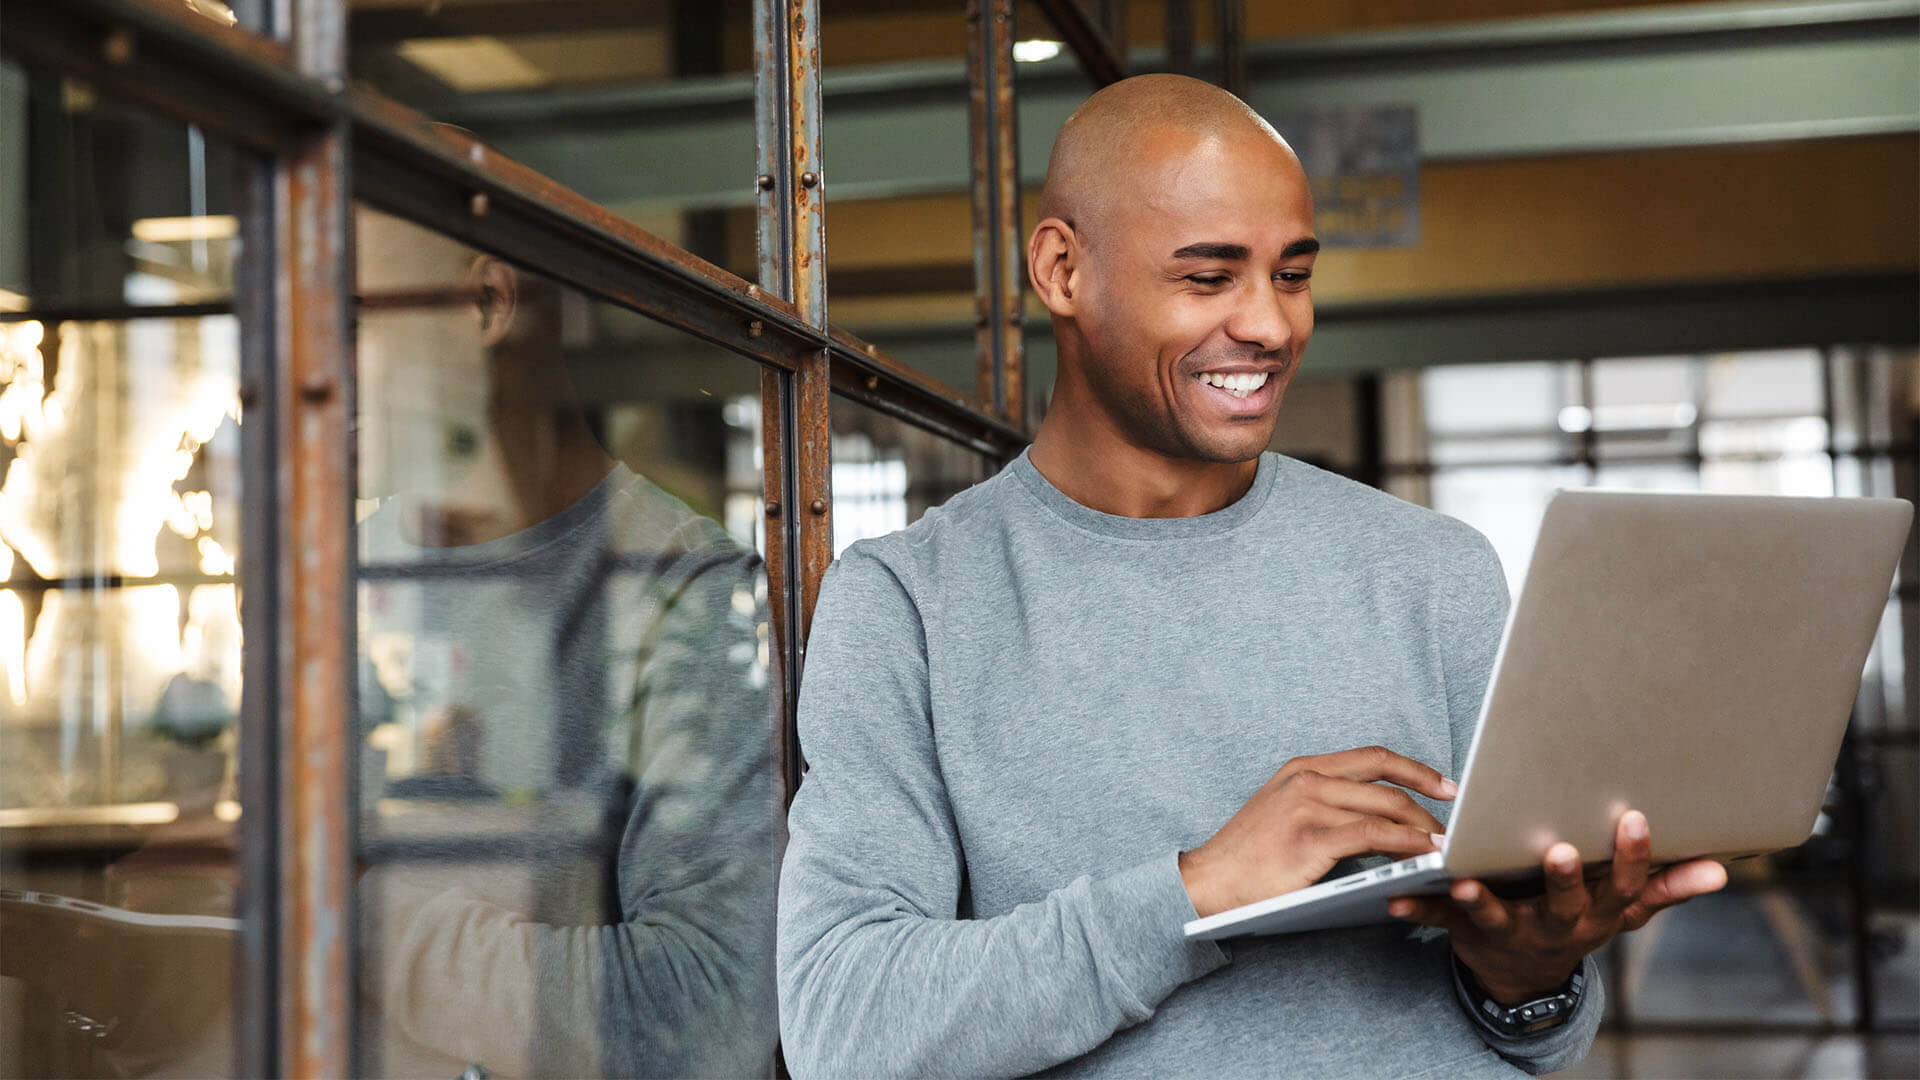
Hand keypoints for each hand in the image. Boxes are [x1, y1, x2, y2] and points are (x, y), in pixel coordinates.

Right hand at [1180, 746, 1454, 918]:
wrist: (1210, 880)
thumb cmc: (1249, 854)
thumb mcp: (1284, 810)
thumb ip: (1325, 802)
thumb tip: (1377, 813)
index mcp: (1303, 768)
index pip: (1373, 757)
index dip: (1416, 769)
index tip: (1446, 786)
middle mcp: (1306, 780)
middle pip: (1386, 784)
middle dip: (1428, 805)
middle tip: (1452, 827)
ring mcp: (1307, 807)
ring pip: (1385, 809)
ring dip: (1422, 828)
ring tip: (1444, 846)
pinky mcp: (1309, 839)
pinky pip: (1372, 836)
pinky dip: (1404, 843)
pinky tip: (1421, 853)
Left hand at [1388, 809, 1727, 1002]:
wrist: (1523, 975)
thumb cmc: (1577, 919)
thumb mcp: (1622, 909)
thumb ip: (1666, 887)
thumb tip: (1721, 870)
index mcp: (1597, 913)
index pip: (1623, 885)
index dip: (1631, 855)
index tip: (1633, 818)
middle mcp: (1557, 926)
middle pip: (1565, 904)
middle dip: (1565, 880)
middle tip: (1561, 851)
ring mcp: (1510, 932)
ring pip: (1496, 918)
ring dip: (1480, 902)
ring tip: (1462, 883)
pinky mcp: (1466, 934)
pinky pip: (1438, 925)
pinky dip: (1416, 913)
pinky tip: (1393, 901)